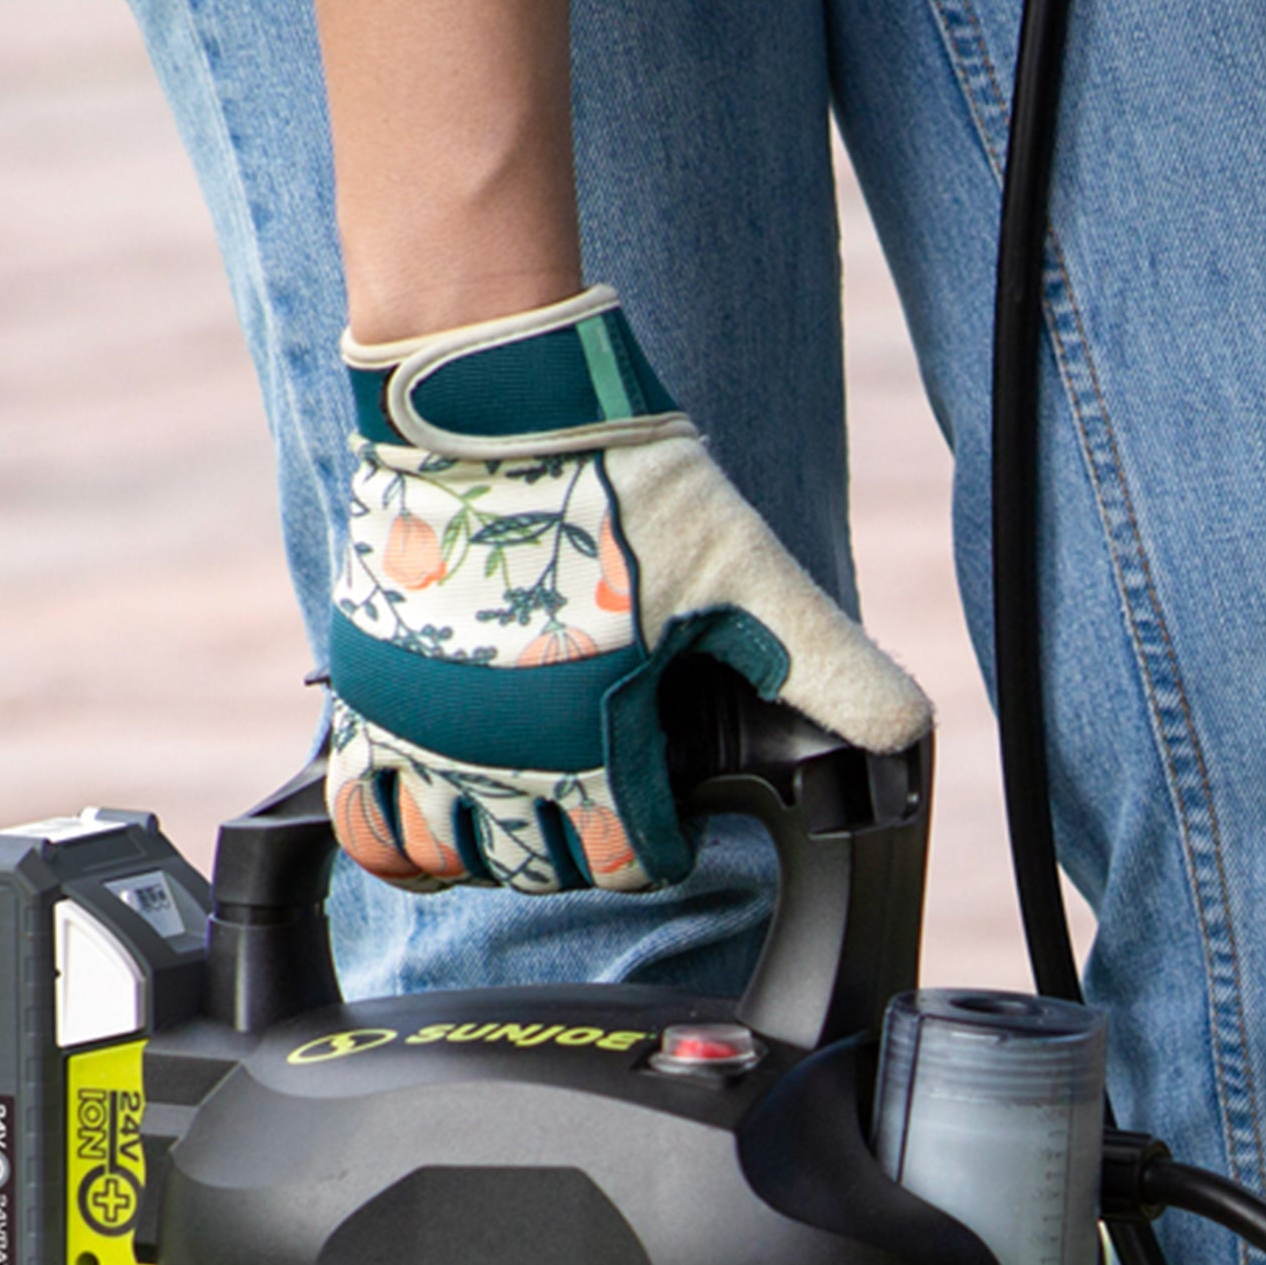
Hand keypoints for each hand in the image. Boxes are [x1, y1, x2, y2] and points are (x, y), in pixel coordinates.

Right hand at [324, 287, 929, 892]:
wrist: (488, 394)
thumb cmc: (618, 479)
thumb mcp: (750, 575)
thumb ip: (827, 665)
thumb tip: (907, 733)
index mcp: (590, 737)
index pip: (627, 861)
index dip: (661, 846)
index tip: (669, 815)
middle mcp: (493, 750)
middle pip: (538, 870)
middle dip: (578, 851)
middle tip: (602, 806)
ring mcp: (417, 726)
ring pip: (441, 861)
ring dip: (485, 858)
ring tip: (521, 822)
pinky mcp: (367, 692)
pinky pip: (358, 815)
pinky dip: (395, 840)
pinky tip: (430, 826)